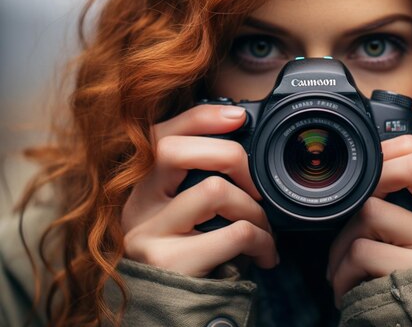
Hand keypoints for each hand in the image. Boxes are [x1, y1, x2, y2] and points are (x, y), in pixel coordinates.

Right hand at [121, 105, 278, 276]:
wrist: (166, 315)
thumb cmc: (187, 260)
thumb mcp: (185, 217)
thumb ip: (196, 185)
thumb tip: (244, 152)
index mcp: (140, 188)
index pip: (159, 134)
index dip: (200, 117)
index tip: (238, 115)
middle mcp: (135, 206)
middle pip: (175, 150)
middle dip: (232, 157)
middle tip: (257, 185)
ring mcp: (148, 234)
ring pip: (212, 190)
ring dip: (254, 208)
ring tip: (264, 229)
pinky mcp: (169, 263)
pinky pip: (234, 233)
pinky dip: (262, 240)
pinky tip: (266, 255)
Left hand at [327, 135, 411, 305]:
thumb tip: (375, 177)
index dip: (404, 150)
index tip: (374, 162)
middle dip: (370, 180)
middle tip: (350, 207)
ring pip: (373, 212)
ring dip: (342, 240)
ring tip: (341, 264)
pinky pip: (362, 252)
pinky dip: (342, 270)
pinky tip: (345, 287)